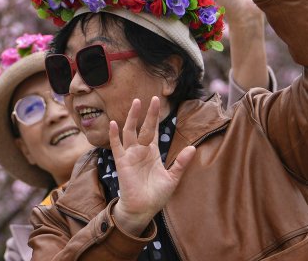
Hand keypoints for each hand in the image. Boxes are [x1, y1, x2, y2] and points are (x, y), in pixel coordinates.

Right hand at [110, 97, 195, 236]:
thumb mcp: (173, 178)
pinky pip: (116, 146)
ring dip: (132, 117)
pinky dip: (114, 135)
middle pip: (144, 127)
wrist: (143, 209)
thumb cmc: (156, 195)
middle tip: (152, 98)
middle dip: (148, 113)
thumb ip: (181, 163)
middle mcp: (141, 150)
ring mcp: (130, 154)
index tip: (157, 101)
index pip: (154, 130)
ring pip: (130, 131)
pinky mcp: (122, 162)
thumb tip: (193, 147)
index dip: (155, 117)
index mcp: (152, 152)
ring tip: (136, 103)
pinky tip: (114, 123)